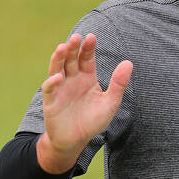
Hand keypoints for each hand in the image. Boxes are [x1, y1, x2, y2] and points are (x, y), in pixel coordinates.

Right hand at [37, 32, 132, 171]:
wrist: (75, 141)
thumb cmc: (92, 121)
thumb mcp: (110, 103)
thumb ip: (119, 84)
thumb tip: (129, 62)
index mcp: (86, 77)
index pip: (87, 58)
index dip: (88, 48)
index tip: (91, 37)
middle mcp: (72, 79)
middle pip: (71, 59)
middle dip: (73, 48)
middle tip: (77, 37)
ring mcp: (60, 88)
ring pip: (57, 68)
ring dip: (59, 58)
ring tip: (63, 47)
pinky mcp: (51, 100)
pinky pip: (49, 88)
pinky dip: (52, 82)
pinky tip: (59, 77)